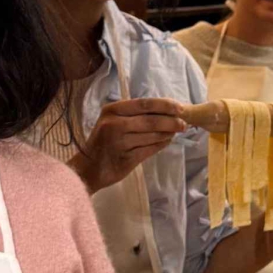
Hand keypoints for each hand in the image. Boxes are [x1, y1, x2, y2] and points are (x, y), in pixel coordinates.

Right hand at [69, 98, 186, 193]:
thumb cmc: (104, 142)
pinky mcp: (125, 158)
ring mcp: (119, 142)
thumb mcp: (113, 121)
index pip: (144, 104)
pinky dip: (161, 145)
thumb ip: (135, 115)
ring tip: (174, 132)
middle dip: (171, 122)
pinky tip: (165, 142)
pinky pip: (150, 149)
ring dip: (167, 134)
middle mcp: (114, 124)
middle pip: (151, 120)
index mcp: (112, 110)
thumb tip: (167, 111)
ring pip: (153, 136)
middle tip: (184, 124)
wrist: (88, 168)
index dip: (165, 105)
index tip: (180, 108)